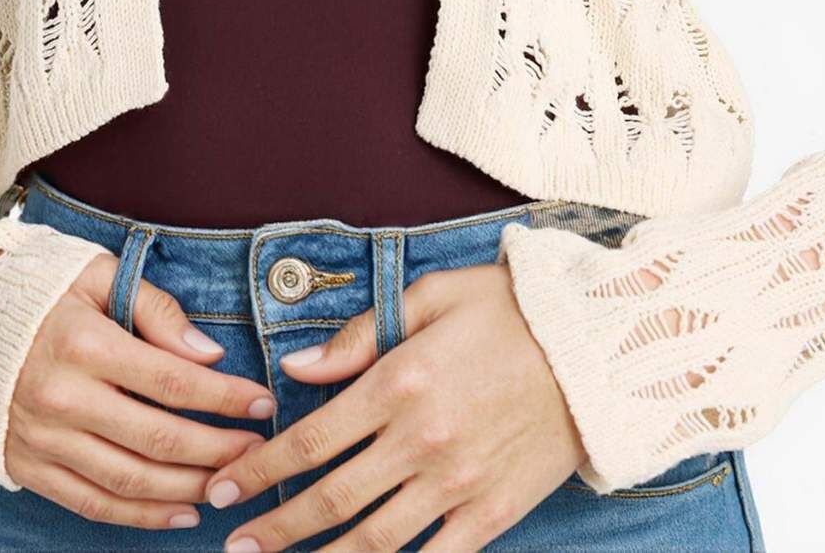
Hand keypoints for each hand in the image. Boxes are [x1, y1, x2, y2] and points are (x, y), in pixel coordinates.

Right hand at [4, 252, 276, 529]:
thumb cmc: (35, 288)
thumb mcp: (94, 273)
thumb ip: (154, 309)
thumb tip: (207, 353)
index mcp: (84, 342)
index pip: (173, 380)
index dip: (225, 396)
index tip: (262, 403)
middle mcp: (62, 397)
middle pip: (158, 438)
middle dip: (218, 450)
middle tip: (257, 452)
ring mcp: (43, 438)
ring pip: (130, 479)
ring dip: (187, 489)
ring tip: (227, 485)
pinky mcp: (28, 466)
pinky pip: (92, 502)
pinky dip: (140, 515)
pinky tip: (179, 513)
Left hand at [200, 261, 584, 551]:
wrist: (598, 347)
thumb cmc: (511, 311)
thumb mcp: (432, 297)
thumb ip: (360, 335)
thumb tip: (296, 369)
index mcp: (399, 383)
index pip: (311, 440)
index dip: (260, 470)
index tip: (225, 487)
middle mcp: (420, 441)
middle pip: (330, 500)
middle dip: (274, 529)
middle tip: (234, 544)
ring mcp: (457, 484)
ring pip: (373, 541)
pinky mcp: (493, 512)